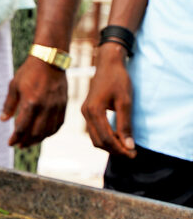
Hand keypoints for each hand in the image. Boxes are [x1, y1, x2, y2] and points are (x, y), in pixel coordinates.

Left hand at [0, 55, 67, 147]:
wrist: (50, 61)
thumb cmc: (29, 72)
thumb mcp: (14, 86)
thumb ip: (9, 105)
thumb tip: (3, 120)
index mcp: (31, 103)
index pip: (22, 127)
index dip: (15, 138)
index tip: (10, 143)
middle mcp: (45, 108)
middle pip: (36, 133)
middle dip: (26, 142)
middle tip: (19, 145)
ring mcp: (56, 108)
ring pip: (48, 131)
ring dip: (38, 140)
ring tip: (29, 142)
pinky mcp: (64, 106)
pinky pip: (58, 125)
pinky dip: (50, 133)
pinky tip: (44, 134)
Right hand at [81, 43, 135, 157]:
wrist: (107, 64)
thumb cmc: (118, 80)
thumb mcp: (125, 102)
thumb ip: (125, 124)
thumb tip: (129, 146)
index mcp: (94, 111)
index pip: (106, 138)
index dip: (120, 149)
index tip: (134, 154)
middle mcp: (86, 113)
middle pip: (98, 141)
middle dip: (115, 150)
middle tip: (132, 153)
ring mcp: (85, 112)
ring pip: (95, 138)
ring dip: (110, 146)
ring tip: (126, 146)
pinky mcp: (87, 110)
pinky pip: (94, 130)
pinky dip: (105, 138)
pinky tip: (118, 137)